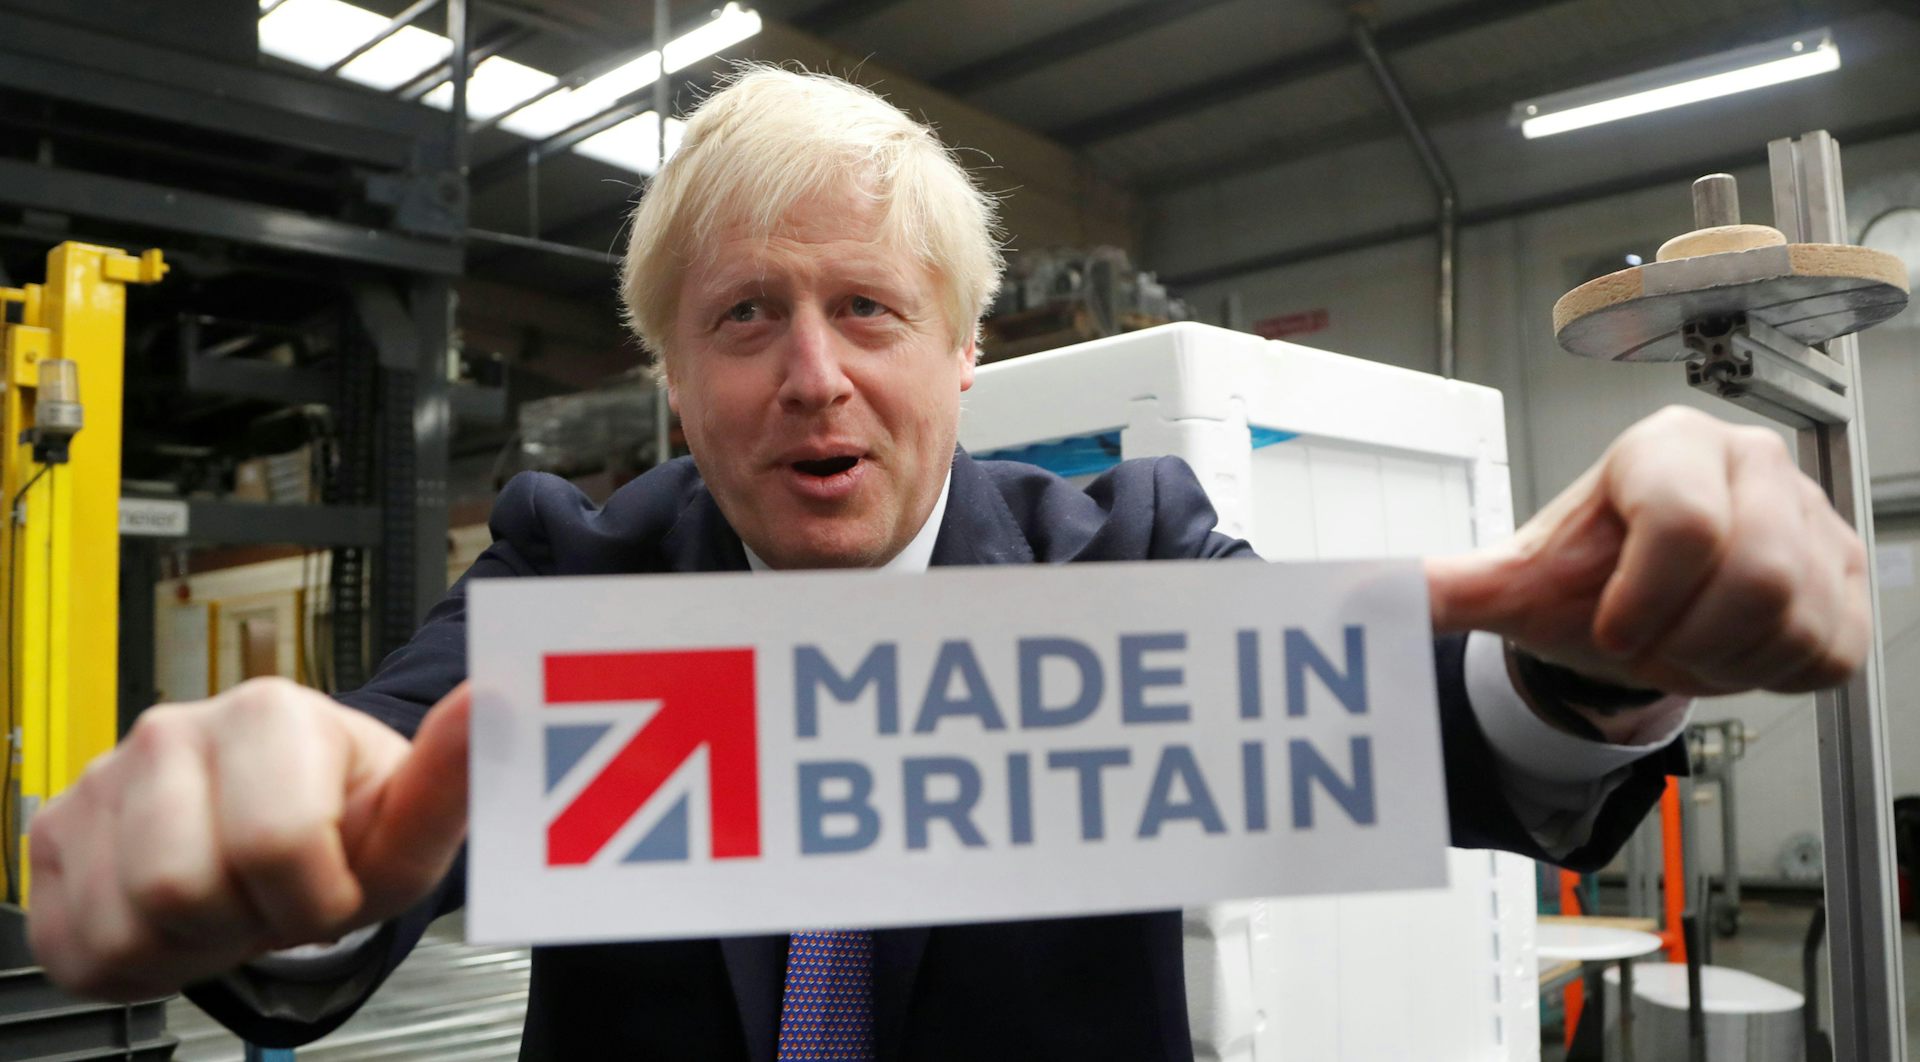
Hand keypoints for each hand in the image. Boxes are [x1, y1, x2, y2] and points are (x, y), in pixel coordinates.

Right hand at [27, 677, 470, 1000]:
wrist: (290, 830)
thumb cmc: (352, 822)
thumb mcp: (410, 821)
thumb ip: (450, 775)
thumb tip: (489, 702)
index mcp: (270, 713)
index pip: (275, 846)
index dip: (315, 897)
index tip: (335, 880)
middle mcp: (173, 730)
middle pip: (182, 888)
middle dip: (246, 921)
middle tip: (275, 898)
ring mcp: (103, 778)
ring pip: (126, 922)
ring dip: (191, 944)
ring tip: (231, 904)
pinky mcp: (55, 833)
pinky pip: (74, 942)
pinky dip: (135, 960)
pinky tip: (178, 920)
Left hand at [1426, 405, 1868, 697]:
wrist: (1634, 604)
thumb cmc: (1584, 578)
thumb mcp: (1516, 582)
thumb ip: (1449, 586)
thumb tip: (1367, 591)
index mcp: (1667, 449)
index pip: (1684, 524)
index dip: (1643, 601)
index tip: (1610, 628)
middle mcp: (1750, 463)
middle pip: (1756, 578)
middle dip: (1686, 638)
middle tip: (1650, 639)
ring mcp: (1811, 515)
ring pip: (1795, 619)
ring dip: (1726, 659)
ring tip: (1685, 639)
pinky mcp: (1849, 572)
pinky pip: (1831, 649)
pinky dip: (1774, 673)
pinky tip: (1734, 647)